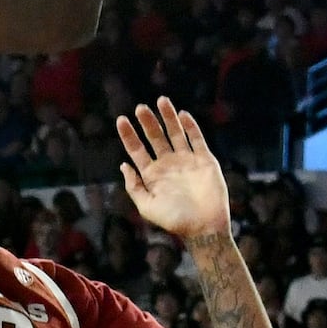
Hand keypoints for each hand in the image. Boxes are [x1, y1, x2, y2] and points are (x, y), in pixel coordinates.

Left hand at [118, 100, 232, 244]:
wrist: (204, 227)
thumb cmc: (175, 220)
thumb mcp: (147, 206)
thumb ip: (134, 187)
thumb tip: (123, 165)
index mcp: (152, 174)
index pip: (137, 149)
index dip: (129, 135)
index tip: (121, 119)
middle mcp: (168, 164)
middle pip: (155, 137)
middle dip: (148, 122)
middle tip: (140, 108)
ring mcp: (187, 160)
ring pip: (175, 133)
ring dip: (168, 117)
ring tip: (161, 100)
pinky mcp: (205, 160)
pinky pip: (196, 139)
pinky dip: (190, 126)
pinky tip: (182, 115)